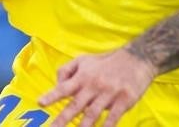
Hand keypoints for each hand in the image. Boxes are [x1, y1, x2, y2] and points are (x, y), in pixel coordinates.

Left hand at [39, 48, 155, 126]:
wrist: (137, 58)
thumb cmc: (106, 62)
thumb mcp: (84, 60)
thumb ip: (67, 71)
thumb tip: (56, 85)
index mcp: (83, 77)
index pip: (64, 87)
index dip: (52, 95)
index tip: (40, 102)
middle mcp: (94, 86)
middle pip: (76, 106)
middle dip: (62, 119)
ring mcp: (109, 94)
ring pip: (93, 114)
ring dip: (83, 126)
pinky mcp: (124, 100)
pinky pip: (113, 118)